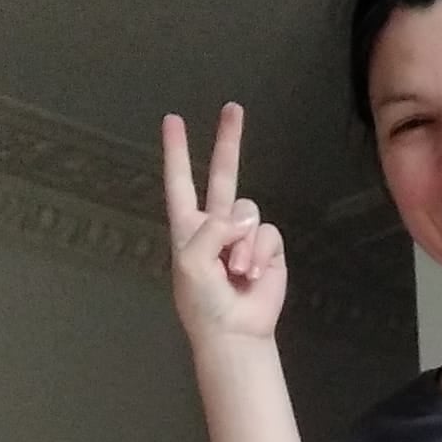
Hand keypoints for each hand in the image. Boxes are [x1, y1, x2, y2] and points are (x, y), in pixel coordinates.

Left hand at [162, 102, 285, 342]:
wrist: (234, 333)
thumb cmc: (203, 302)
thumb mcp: (191, 261)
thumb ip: (212, 228)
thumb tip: (242, 220)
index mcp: (188, 227)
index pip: (180, 182)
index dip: (176, 152)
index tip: (172, 121)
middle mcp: (216, 226)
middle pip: (223, 175)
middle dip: (228, 142)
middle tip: (233, 108)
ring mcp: (243, 237)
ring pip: (250, 212)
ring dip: (244, 244)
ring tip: (236, 272)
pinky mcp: (268, 249)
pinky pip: (269, 233)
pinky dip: (261, 254)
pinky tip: (252, 276)